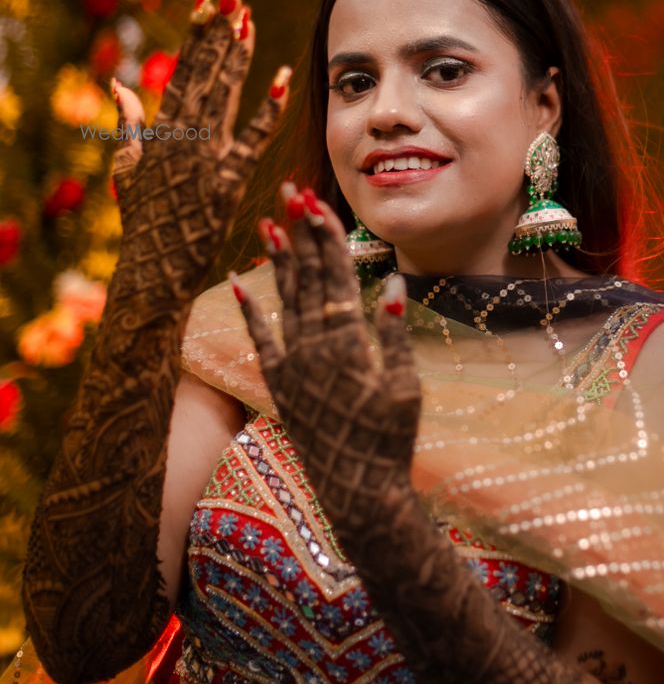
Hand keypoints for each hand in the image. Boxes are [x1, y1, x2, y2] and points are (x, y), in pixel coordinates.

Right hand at [108, 0, 289, 308]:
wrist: (156, 266)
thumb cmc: (145, 218)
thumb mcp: (126, 167)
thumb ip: (127, 122)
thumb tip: (118, 82)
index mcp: (162, 129)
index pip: (182, 69)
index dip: (197, 33)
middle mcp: (183, 136)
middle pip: (206, 73)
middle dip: (221, 31)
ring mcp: (205, 156)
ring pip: (226, 95)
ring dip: (240, 56)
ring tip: (252, 20)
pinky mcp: (228, 179)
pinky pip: (253, 137)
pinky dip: (268, 108)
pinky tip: (283, 79)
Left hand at [231, 183, 421, 541]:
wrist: (358, 491)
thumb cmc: (389, 440)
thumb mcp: (404, 388)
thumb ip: (393, 336)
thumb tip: (392, 285)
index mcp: (346, 344)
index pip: (334, 278)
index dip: (325, 238)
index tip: (317, 203)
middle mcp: (312, 349)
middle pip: (306, 279)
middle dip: (300, 233)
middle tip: (291, 193)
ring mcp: (293, 366)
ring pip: (283, 301)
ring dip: (277, 261)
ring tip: (268, 222)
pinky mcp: (282, 384)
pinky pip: (262, 340)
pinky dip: (250, 311)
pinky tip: (239, 281)